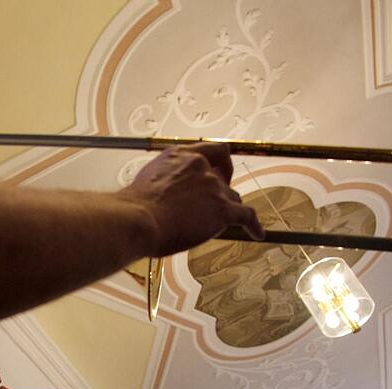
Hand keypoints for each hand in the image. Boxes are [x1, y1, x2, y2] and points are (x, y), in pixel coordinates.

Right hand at [117, 143, 263, 256]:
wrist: (138, 219)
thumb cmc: (134, 207)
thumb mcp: (148, 182)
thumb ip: (164, 183)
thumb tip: (164, 198)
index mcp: (180, 155)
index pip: (211, 151)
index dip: (220, 163)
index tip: (219, 171)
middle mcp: (201, 167)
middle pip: (223, 179)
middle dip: (221, 192)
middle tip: (214, 205)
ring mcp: (214, 188)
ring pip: (232, 199)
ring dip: (228, 210)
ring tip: (219, 225)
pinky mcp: (223, 210)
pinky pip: (247, 216)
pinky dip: (254, 226)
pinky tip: (257, 234)